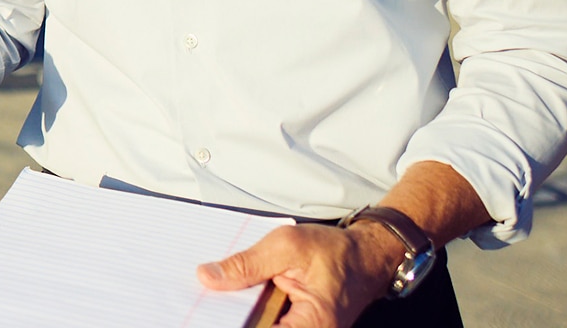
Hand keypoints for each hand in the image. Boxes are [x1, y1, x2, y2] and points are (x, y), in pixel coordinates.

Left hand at [199, 221, 403, 327]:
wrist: (367, 257)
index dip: (230, 323)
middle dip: (229, 317)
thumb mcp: (286, 246)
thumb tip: (207, 277)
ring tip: (208, 301)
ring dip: (237, 314)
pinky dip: (247, 310)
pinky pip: (266, 321)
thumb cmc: (335, 251)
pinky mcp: (295, 327)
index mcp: (310, 326)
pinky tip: (227, 298)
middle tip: (198, 308)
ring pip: (259, 324)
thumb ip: (246, 264)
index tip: (201, 315)